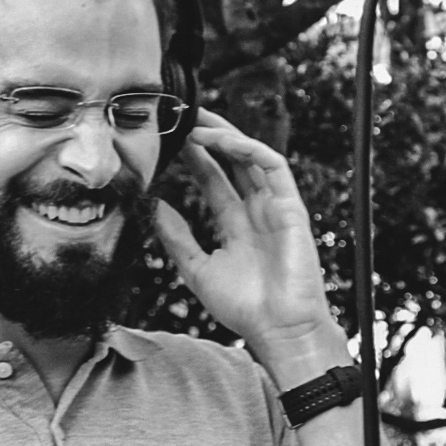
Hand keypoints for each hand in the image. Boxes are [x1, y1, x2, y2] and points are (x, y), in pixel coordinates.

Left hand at [153, 111, 343, 374]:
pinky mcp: (291, 207)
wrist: (278, 329)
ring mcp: (274, 207)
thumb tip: (154, 207)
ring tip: (197, 124)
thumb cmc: (244, 309)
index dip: (193, 158)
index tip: (169, 141)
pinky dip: (249, 149)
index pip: (212, 180)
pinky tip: (224, 141)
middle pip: (232, 161)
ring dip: (226, 136)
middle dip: (209, 135)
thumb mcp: (197, 269)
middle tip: (183, 115)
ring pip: (251, 157)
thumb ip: (177, 237)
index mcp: (235, 225)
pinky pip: (273, 166)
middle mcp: (256, 211)